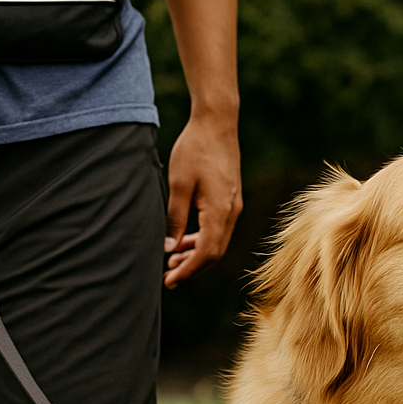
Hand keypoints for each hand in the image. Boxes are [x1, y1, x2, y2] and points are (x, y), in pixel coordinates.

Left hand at [163, 110, 240, 287]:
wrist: (217, 123)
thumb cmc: (195, 149)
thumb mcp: (179, 184)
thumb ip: (175, 218)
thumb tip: (169, 248)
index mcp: (219, 211)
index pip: (207, 253)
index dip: (188, 270)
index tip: (169, 280)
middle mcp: (232, 212)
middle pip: (215, 254)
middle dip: (192, 268)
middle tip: (168, 278)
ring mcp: (234, 206)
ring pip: (217, 243)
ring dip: (196, 255)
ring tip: (173, 261)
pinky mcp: (230, 200)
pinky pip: (218, 229)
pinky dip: (202, 240)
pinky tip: (185, 241)